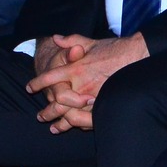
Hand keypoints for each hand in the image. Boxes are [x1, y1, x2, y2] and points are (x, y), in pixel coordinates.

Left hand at [26, 32, 146, 131]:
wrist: (137, 55)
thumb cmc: (114, 48)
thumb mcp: (90, 42)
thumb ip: (71, 41)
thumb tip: (56, 38)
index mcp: (75, 67)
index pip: (49, 78)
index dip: (38, 83)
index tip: (30, 87)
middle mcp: (81, 83)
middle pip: (56, 102)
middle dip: (47, 111)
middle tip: (40, 117)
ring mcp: (92, 96)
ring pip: (70, 115)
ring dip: (60, 123)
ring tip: (53, 128)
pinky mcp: (104, 104)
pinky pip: (87, 119)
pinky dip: (79, 124)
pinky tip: (74, 126)